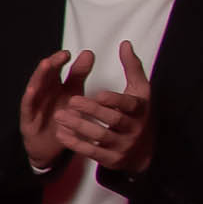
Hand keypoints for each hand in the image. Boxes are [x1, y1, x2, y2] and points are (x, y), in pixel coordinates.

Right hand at [19, 48, 95, 170]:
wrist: (50, 149)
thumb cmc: (60, 120)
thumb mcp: (73, 96)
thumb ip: (79, 75)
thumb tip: (88, 54)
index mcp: (54, 87)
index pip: (57, 70)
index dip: (61, 60)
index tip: (70, 53)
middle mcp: (42, 94)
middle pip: (45, 76)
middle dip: (52, 65)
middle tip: (61, 56)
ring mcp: (34, 106)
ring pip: (35, 88)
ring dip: (40, 76)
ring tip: (46, 65)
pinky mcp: (28, 121)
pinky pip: (28, 108)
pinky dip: (29, 98)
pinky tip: (33, 90)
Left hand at [57, 40, 153, 173]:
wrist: (143, 151)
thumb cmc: (137, 114)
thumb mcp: (139, 91)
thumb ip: (132, 68)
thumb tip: (125, 44)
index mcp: (140, 110)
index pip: (130, 104)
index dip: (114, 100)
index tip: (97, 93)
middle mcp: (135, 129)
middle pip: (113, 120)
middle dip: (91, 111)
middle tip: (71, 101)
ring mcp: (124, 146)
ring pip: (100, 137)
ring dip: (79, 126)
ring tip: (59, 116)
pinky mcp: (112, 159)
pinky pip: (92, 152)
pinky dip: (75, 143)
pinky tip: (60, 133)